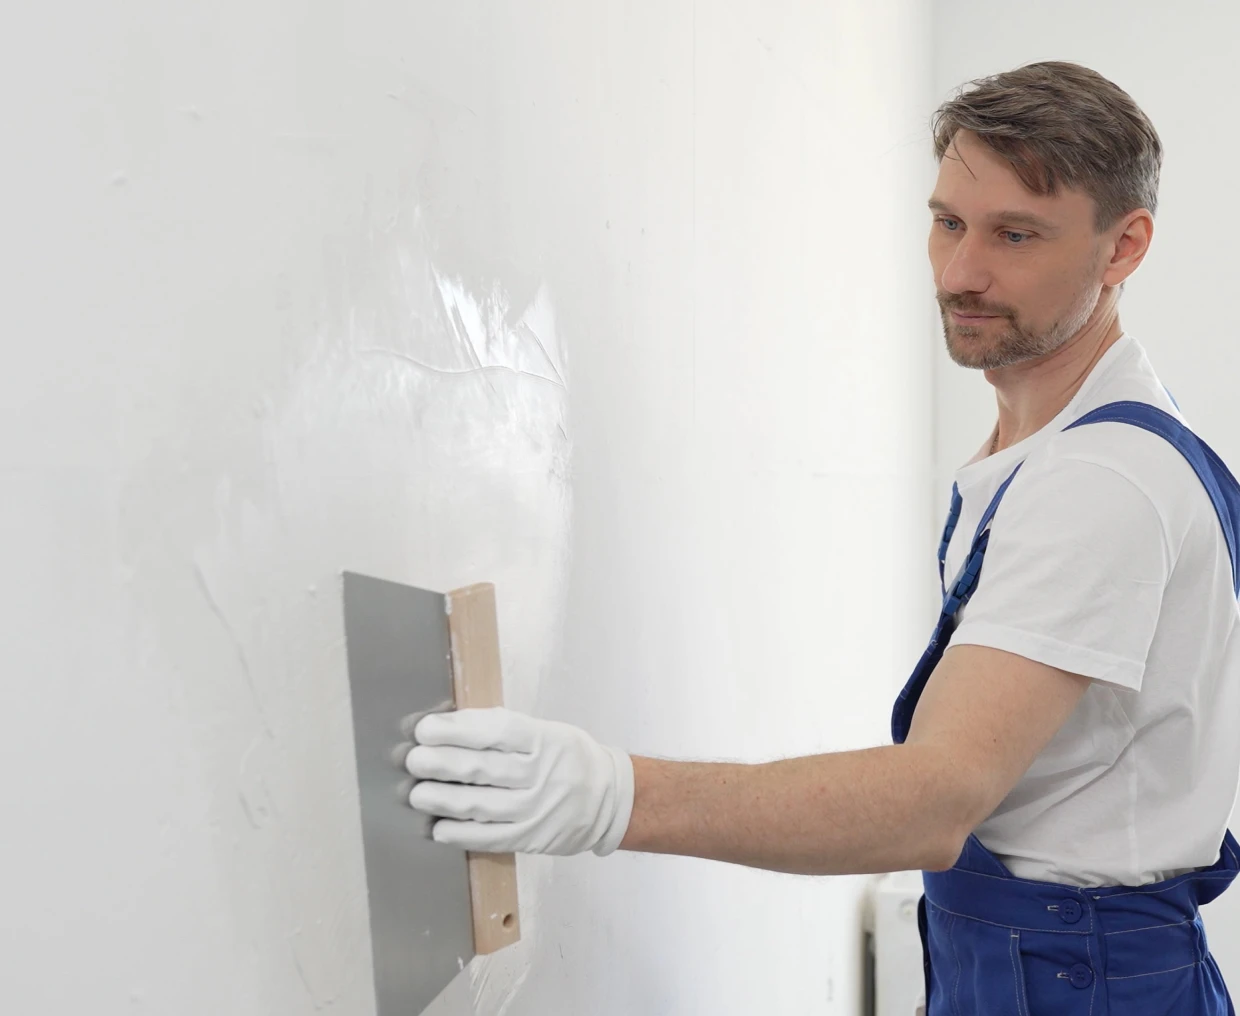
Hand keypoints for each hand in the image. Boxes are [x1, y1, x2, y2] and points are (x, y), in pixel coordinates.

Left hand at [405, 707, 634, 856]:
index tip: (425, 729)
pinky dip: (461, 834)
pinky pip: (490, 838)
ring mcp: (536, 809)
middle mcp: (540, 774)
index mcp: (543, 740)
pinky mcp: (531, 838)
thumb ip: (504, 732)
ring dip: (443, 800)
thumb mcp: (546, 732)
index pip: (494, 732)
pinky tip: (438, 828)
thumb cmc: (567, 757)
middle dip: (440, 764)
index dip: (456, 731)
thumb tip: (450, 729)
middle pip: (481, 768)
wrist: (608, 799)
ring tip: (417, 794)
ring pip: (481, 805)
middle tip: (412, 760)